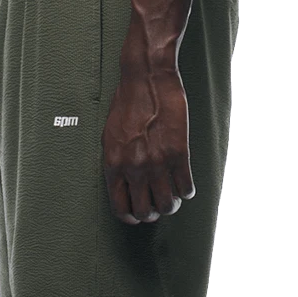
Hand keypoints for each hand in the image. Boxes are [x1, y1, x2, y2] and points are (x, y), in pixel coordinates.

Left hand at [102, 66, 194, 224]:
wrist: (147, 79)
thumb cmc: (127, 103)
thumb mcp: (110, 135)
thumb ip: (115, 161)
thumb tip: (122, 182)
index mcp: (113, 164)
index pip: (120, 207)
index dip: (130, 217)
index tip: (137, 216)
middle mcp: (134, 168)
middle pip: (145, 211)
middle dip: (152, 214)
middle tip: (157, 207)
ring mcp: (157, 162)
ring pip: (168, 204)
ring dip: (171, 205)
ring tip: (172, 198)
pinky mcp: (179, 154)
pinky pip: (186, 187)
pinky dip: (187, 191)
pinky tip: (185, 185)